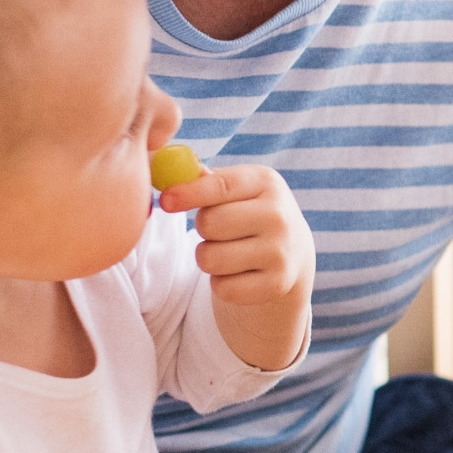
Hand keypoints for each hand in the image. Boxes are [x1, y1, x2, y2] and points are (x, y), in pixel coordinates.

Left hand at [165, 163, 311, 367]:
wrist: (292, 251)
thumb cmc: (248, 212)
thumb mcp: (235, 188)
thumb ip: (202, 178)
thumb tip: (161, 164)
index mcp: (266, 182)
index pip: (221, 186)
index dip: (189, 193)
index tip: (166, 200)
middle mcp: (279, 216)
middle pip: (210, 224)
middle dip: (202, 229)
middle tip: (217, 230)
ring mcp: (280, 252)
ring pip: (211, 259)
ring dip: (207, 257)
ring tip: (227, 251)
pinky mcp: (277, 285)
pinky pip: (223, 288)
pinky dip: (221, 283)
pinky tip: (238, 273)